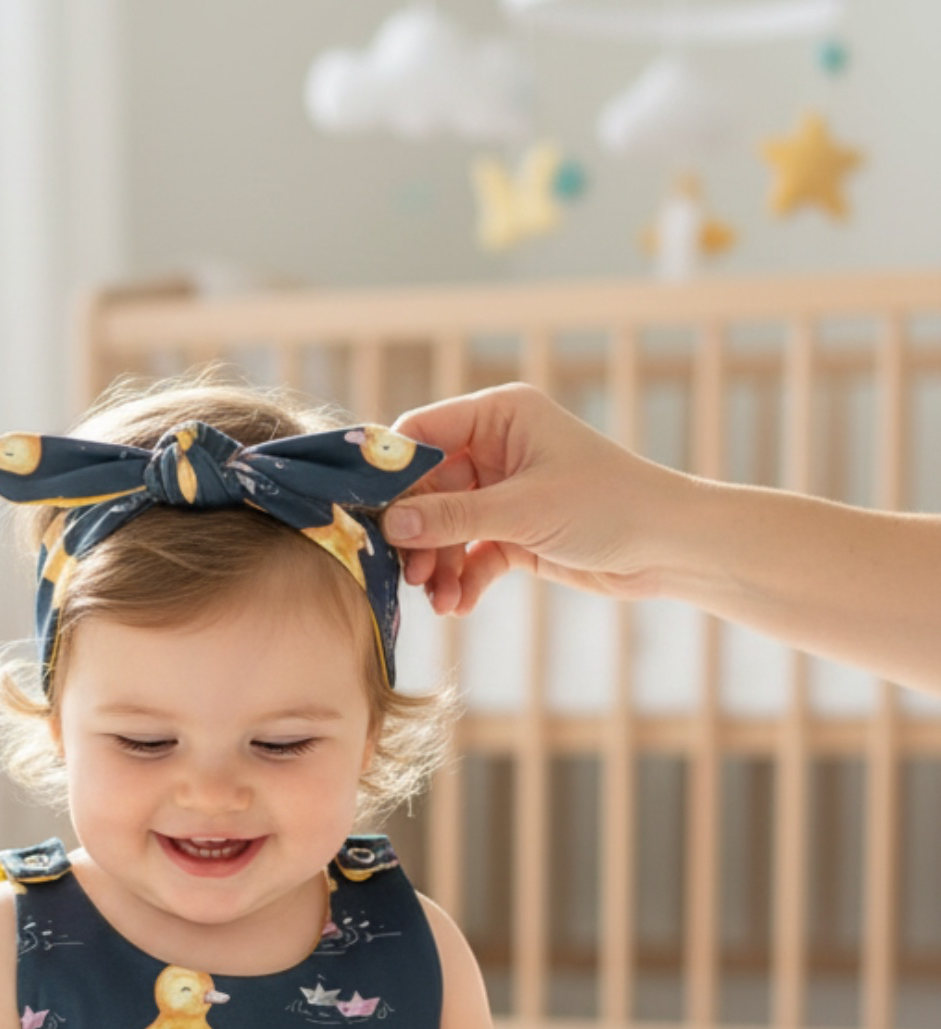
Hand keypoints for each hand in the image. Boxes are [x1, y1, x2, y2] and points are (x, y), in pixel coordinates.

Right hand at [382, 384, 686, 616]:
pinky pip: (470, 554)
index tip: (369, 516)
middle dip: (417, 534)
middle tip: (409, 574)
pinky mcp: (514, 532)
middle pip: (427, 489)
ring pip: (445, 528)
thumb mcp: (524, 510)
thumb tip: (391, 525)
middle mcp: (496, 448)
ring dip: (438, 566)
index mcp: (500, 415)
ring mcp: (503, 492)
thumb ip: (455, 517)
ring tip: (440, 599)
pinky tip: (461, 605)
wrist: (668, 548)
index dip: (392, 473)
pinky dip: (463, 579)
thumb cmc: (610, 505)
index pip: (422, 433)